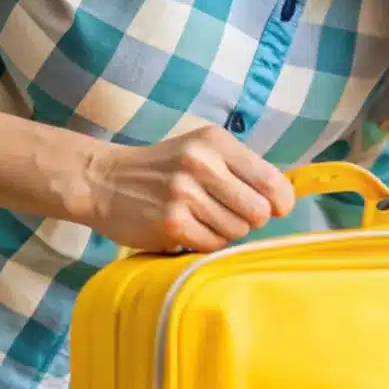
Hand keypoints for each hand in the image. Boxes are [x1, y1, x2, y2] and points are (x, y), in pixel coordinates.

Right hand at [81, 126, 296, 252]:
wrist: (104, 181)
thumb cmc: (163, 169)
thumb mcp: (202, 151)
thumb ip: (242, 169)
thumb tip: (284, 201)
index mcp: (215, 142)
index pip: (272, 181)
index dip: (280, 202)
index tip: (273, 208)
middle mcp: (201, 164)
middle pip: (258, 212)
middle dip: (249, 219)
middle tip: (227, 213)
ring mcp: (184, 194)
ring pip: (236, 231)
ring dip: (225, 231)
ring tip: (201, 218)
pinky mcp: (171, 223)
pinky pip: (213, 245)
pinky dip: (206, 243)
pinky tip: (189, 229)